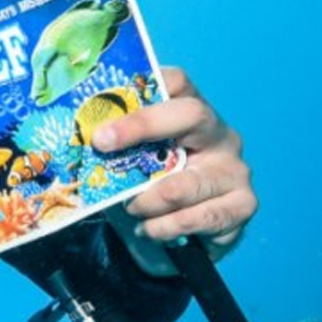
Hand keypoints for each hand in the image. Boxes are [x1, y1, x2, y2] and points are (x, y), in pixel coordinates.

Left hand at [90, 66, 255, 275]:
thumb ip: (119, 149)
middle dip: (142, 125)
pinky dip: (164, 228)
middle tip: (102, 143)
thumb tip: (79, 136)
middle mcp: (220, 136)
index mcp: (192, 115)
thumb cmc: (153, 191)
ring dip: (146, 201)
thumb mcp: (134, 164)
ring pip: (183, 183)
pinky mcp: (243, 205)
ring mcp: (235, 170)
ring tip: (131, 210)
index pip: (177, 83)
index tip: (105, 111)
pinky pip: (197, 218)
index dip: (143, 89)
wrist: (184, 239)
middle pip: (192, 114)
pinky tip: (150, 229)